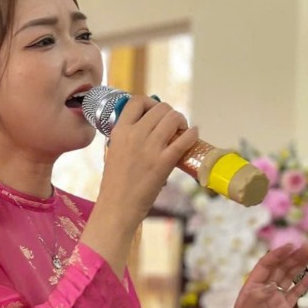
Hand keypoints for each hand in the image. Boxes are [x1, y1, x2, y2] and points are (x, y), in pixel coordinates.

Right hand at [96, 95, 198, 221]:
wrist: (117, 206)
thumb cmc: (115, 183)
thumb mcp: (114, 151)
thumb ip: (127, 137)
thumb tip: (147, 126)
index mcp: (120, 131)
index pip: (136, 101)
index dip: (149, 103)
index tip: (154, 112)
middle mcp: (135, 135)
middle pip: (160, 108)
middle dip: (169, 113)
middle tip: (172, 125)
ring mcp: (150, 148)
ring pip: (173, 118)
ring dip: (181, 121)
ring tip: (181, 131)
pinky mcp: (164, 162)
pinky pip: (184, 139)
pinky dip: (192, 134)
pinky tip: (193, 135)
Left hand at [217, 243, 307, 307]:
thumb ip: (256, 299)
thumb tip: (271, 286)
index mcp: (252, 286)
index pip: (266, 265)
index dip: (277, 255)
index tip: (290, 246)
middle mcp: (264, 289)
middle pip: (280, 269)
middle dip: (293, 257)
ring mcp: (274, 299)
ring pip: (289, 278)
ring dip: (300, 266)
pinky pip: (295, 294)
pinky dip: (304, 284)